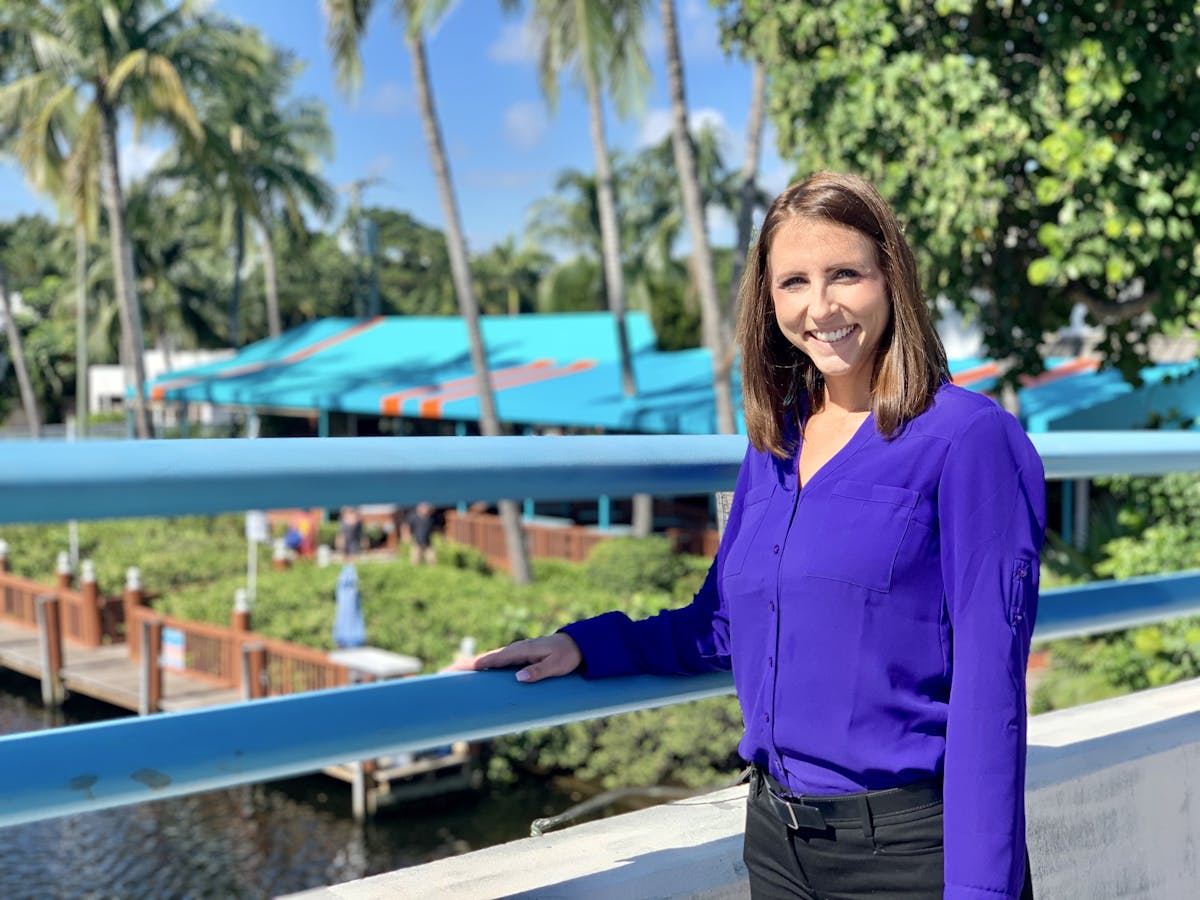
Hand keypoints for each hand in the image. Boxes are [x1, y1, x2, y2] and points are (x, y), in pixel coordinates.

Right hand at [446, 633, 581, 682]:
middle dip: (463, 666)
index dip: (473, 665)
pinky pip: (496, 663)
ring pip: (487, 660)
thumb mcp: (556, 666)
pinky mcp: (518, 657)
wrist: (577, 645)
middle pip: (483, 659)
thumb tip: (518, 678)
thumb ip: (538, 671)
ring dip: (469, 666)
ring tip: (451, 674)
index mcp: (520, 650)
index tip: (455, 671)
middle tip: (443, 673)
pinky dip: (482, 666)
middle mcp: (514, 650)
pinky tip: (474, 673)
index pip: (491, 659)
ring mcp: (514, 653)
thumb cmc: (567, 655)